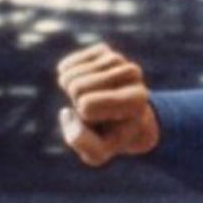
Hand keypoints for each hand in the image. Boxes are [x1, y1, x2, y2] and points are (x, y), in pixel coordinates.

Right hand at [56, 42, 160, 166]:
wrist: (126, 118)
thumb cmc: (111, 136)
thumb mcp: (98, 152)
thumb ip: (82, 142)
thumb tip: (67, 112)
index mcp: (136, 100)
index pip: (87, 104)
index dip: (85, 117)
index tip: (102, 121)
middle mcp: (133, 74)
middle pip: (76, 87)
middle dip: (77, 103)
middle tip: (96, 110)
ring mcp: (119, 59)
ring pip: (69, 75)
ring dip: (72, 92)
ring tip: (92, 98)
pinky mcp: (103, 50)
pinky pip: (66, 65)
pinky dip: (66, 81)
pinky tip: (84, 86)